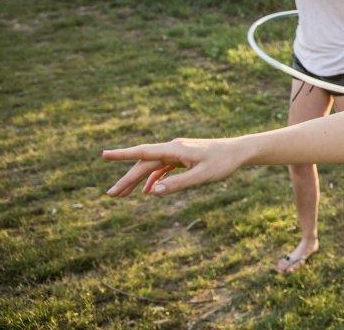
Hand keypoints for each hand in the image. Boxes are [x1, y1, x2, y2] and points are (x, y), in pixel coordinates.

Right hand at [103, 137, 245, 196]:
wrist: (239, 152)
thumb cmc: (222, 163)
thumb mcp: (201, 177)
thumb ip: (177, 184)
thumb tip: (152, 192)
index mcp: (175, 150)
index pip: (143, 152)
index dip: (122, 155)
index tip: (103, 155)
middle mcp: (173, 148)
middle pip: (144, 163)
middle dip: (126, 178)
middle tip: (111, 195)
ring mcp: (177, 152)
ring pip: (151, 166)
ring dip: (137, 180)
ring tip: (121, 195)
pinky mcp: (183, 157)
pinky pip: (162, 168)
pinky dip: (153, 179)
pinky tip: (147, 191)